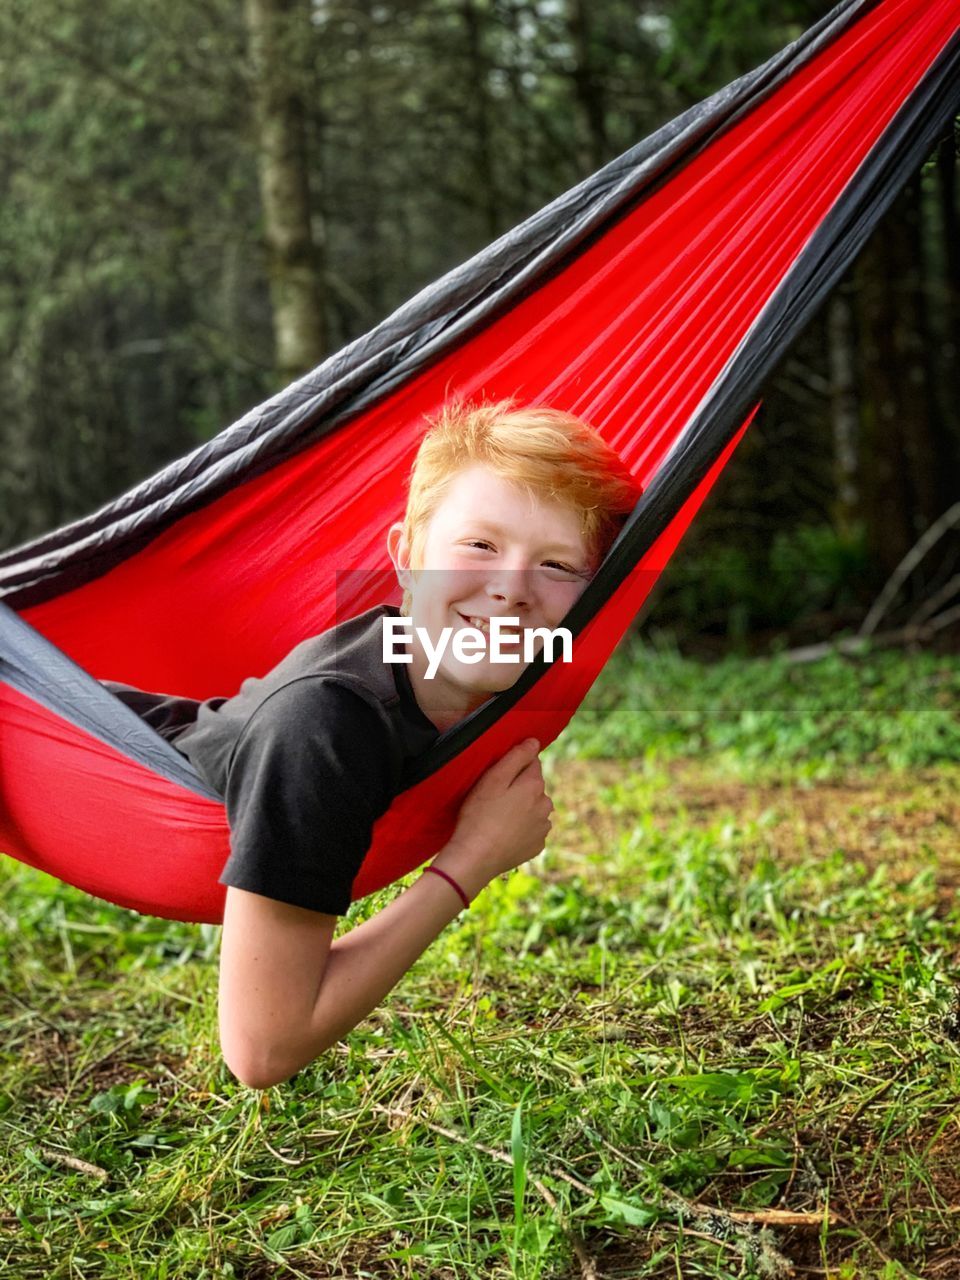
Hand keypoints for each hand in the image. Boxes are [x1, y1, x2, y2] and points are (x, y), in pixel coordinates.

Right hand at [441, 738, 552, 890]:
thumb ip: (516, 757)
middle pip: (534, 787)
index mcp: (535, 785)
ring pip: (534, 808)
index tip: (498, 776)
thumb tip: (534, 742)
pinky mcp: (537, 846)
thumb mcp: (493, 779)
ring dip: (522, 809)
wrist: (475, 858)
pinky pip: (532, 829)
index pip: (532, 762)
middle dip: (519, 788)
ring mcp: (543, 827)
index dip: (514, 766)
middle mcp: (545, 805)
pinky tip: (504, 833)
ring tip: (497, 817)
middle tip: (494, 798)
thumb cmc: (478, 816)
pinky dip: (521, 828)